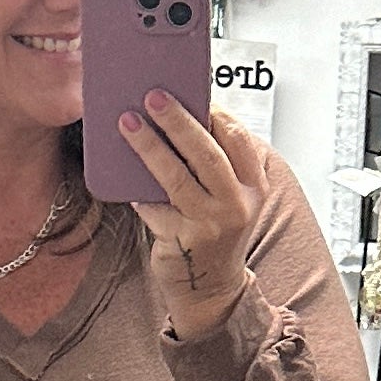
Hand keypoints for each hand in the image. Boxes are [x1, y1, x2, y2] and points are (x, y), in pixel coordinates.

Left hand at [119, 94, 268, 341]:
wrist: (209, 288)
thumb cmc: (214, 232)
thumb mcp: (228, 197)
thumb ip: (215, 165)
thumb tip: (177, 118)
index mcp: (254, 186)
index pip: (238, 138)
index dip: (214, 112)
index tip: (191, 91)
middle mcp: (237, 205)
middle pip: (206, 153)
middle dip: (178, 121)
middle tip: (153, 96)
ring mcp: (210, 225)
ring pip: (177, 177)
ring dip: (149, 146)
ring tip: (128, 122)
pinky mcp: (183, 242)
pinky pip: (155, 208)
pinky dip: (140, 193)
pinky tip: (126, 179)